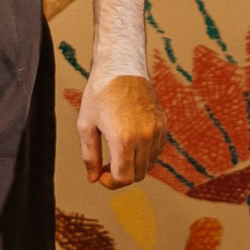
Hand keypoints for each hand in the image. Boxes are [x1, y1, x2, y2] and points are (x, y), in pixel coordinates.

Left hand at [78, 71, 164, 188]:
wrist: (121, 67)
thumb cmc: (100, 93)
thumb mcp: (86, 125)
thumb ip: (89, 156)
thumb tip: (93, 178)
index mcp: (124, 139)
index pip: (124, 178)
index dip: (111, 183)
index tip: (101, 175)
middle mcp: (144, 137)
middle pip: (137, 175)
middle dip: (120, 175)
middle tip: (105, 165)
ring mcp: (156, 131)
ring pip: (148, 164)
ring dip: (133, 165)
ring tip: (116, 152)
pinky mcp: (163, 125)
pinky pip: (156, 151)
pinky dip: (144, 154)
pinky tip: (130, 142)